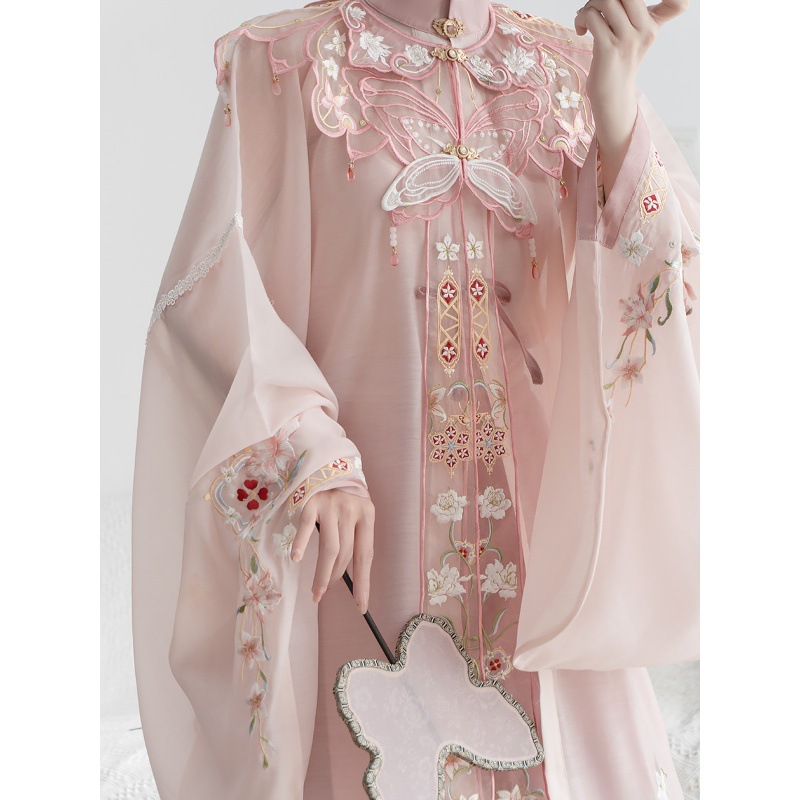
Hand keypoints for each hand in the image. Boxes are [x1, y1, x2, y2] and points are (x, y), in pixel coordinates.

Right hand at [291, 488, 374, 612]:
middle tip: (322, 594)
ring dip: (322, 574)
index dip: (364, 582)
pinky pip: (307, 527)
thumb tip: (347, 578)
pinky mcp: (312, 501)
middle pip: (345, 554)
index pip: (366, 555)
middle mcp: (352, 509)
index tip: (361, 606)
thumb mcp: (355, 512)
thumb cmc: (340, 494)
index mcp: (367, 514)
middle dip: (335, 579)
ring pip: (329, 548)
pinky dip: (302, 544)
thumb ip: (353, 537)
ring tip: (316, 591)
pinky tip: (297, 558)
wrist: (325, 461)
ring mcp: (331, 505)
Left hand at [573, 1, 687, 194]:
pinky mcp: (608, 49)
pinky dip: (582, 18)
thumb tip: (626, 0)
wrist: (611, 96)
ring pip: (607, 1)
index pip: (677, 2)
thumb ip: (643, 12)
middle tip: (596, 9)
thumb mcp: (638, 35)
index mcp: (653, 25)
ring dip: (589, 6)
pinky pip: (592, 17)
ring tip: (585, 18)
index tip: (627, 9)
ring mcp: (627, 41)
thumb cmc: (620, 62)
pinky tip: (581, 30)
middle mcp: (645, 31)